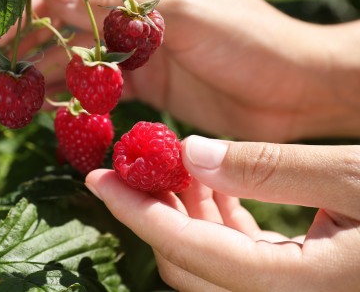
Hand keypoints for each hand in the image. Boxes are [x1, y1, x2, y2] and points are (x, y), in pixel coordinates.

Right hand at [0, 0, 359, 140]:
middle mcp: (139, 6)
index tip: (4, 31)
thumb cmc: (246, 38)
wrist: (290, 90)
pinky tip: (49, 105)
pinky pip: (103, 85)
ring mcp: (141, 46)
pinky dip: (77, 94)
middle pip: (74, 20)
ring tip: (11, 89)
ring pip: (83, 55)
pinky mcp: (147, 81)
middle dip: (34, 41)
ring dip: (48, 71)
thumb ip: (113, 8)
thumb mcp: (180, 15)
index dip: (37, 6)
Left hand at [85, 136, 359, 291]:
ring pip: (208, 262)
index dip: (137, 213)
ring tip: (172, 164)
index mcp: (303, 286)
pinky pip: (236, 256)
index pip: (190, 252)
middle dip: (154, 212)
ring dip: (184, 213)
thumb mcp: (356, 175)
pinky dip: (215, 219)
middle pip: (189, 265)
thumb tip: (192, 153)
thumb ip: (270, 168)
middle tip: (136, 162)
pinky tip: (212, 183)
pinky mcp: (297, 278)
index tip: (99, 179)